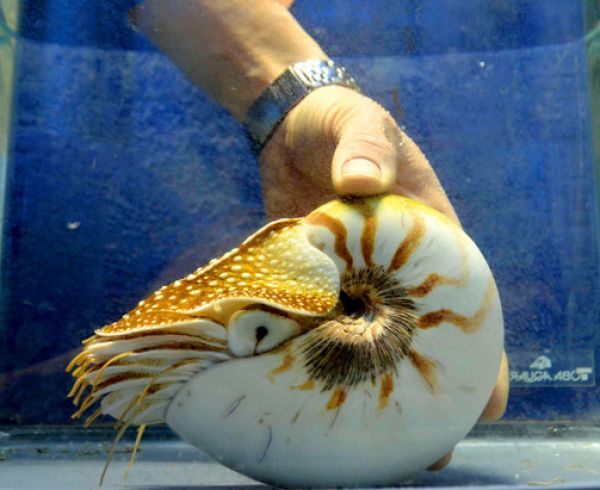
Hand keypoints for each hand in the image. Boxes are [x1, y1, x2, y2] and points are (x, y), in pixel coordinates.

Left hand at [259, 85, 508, 469]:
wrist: (286, 126)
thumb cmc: (336, 123)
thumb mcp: (359, 123)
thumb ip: (365, 146)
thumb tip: (362, 183)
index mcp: (423, 237)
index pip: (460, 302)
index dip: (479, 353)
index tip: (488, 403)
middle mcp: (388, 267)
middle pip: (415, 336)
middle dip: (424, 389)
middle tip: (426, 447)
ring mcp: (348, 278)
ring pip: (366, 343)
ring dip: (369, 387)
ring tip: (368, 442)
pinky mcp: (309, 281)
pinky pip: (318, 328)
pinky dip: (320, 359)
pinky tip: (312, 394)